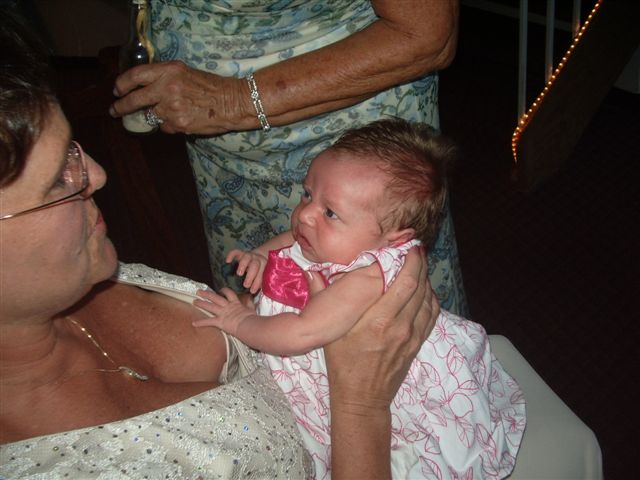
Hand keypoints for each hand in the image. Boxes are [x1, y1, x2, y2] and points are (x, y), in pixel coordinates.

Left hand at [109, 61, 251, 134]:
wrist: (232, 102)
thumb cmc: (212, 86)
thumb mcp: (186, 73)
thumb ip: (165, 78)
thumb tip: (147, 89)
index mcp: (168, 70)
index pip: (135, 75)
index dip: (122, 84)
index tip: (117, 90)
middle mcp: (166, 87)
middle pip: (134, 99)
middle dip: (121, 107)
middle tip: (115, 111)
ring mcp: (171, 107)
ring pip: (150, 116)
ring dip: (152, 117)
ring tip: (161, 116)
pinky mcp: (178, 123)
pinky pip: (165, 127)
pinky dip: (170, 125)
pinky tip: (183, 120)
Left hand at [192, 288, 255, 335]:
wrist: (249, 325)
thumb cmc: (252, 318)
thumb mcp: (252, 309)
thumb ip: (250, 303)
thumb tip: (251, 297)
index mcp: (235, 303)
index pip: (229, 294)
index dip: (224, 291)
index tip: (220, 290)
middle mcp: (227, 307)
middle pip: (215, 297)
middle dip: (206, 294)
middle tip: (199, 291)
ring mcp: (222, 313)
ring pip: (210, 306)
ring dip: (201, 303)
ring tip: (194, 301)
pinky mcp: (220, 322)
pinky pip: (209, 322)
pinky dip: (201, 323)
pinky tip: (194, 323)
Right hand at [226, 249, 267, 293]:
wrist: (259, 257)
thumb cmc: (260, 271)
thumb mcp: (263, 276)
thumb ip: (261, 283)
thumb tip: (258, 294)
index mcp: (264, 265)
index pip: (262, 273)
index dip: (257, 282)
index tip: (252, 291)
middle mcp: (257, 259)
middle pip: (255, 265)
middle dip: (250, 276)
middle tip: (245, 285)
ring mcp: (249, 255)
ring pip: (247, 257)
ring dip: (243, 265)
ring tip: (239, 274)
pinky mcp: (241, 253)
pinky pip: (236, 252)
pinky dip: (231, 255)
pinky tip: (227, 261)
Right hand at [325, 247, 437, 410]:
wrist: (362, 398)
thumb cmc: (343, 365)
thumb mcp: (330, 334)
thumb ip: (322, 300)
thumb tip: (312, 271)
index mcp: (378, 320)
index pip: (404, 283)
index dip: (411, 261)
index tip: (407, 246)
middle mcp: (400, 325)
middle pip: (420, 287)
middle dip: (420, 264)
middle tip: (415, 248)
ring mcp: (412, 336)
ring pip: (428, 299)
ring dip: (426, 279)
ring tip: (418, 264)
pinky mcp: (417, 344)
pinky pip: (431, 315)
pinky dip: (430, 298)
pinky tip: (424, 289)